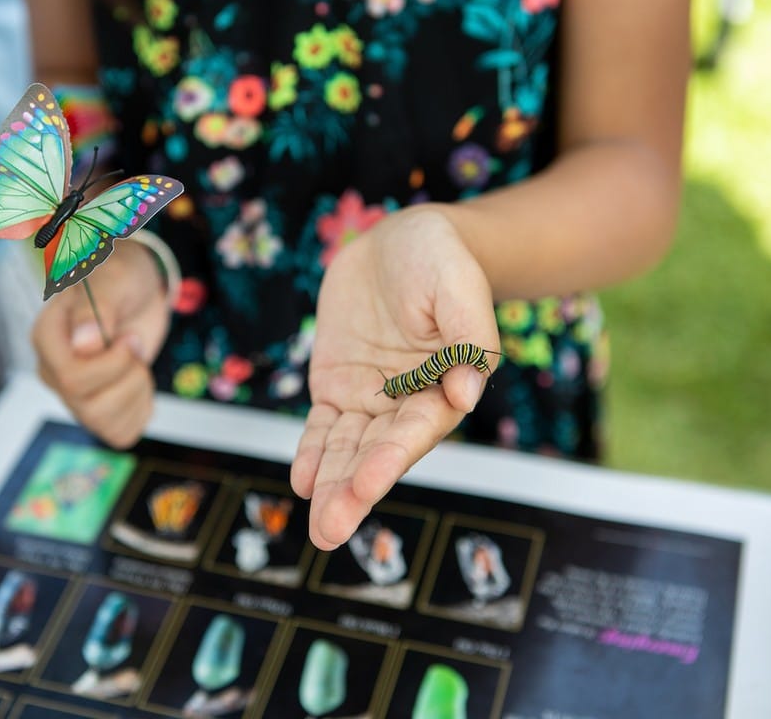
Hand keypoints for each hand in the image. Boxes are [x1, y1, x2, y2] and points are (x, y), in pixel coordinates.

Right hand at [32, 240, 169, 446]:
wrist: (139, 289)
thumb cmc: (120, 277)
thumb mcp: (113, 280)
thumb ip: (97, 310)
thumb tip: (83, 346)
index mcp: (47, 339)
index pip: (72, 378)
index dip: (112, 365)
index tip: (127, 337)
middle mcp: (54, 371)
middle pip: (89, 406)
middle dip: (128, 377)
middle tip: (134, 345)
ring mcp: (74, 394)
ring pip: (105, 425)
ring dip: (137, 393)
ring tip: (136, 363)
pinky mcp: (99, 408)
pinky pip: (121, 434)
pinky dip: (142, 411)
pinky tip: (139, 383)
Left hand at [291, 207, 499, 549]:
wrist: (403, 241)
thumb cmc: (442, 260)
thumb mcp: (459, 285)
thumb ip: (468, 337)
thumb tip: (466, 392)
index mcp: (444, 386)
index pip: (413, 431)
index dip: (388, 459)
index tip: (366, 486)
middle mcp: (406, 401)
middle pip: (376, 453)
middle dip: (353, 492)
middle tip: (331, 530)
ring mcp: (370, 396)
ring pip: (346, 448)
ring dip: (330, 485)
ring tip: (318, 525)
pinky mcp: (338, 384)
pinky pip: (322, 426)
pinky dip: (312, 453)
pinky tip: (302, 482)